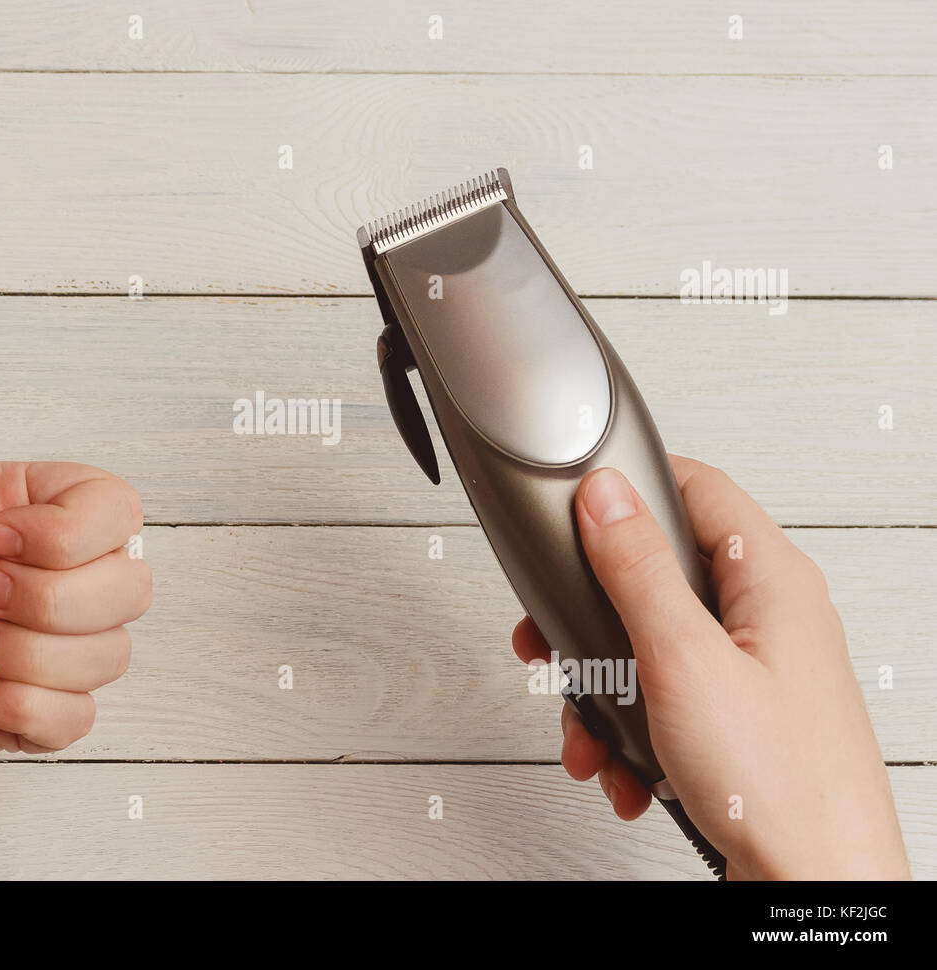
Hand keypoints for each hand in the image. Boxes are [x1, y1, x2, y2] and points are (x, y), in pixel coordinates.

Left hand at [0, 218, 150, 783]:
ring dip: (26, 660)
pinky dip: (25, 714)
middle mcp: (40, 570)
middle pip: (133, 584)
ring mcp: (39, 640)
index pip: (122, 509)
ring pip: (116, 652)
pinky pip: (87, 717)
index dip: (65, 538)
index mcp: (22, 506)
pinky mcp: (30, 708)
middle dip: (41, 605)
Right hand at [512, 457, 908, 879]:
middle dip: (595, 618)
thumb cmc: (779, 784)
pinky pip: (665, 701)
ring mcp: (754, 671)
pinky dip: (631, 731)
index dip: (634, 484)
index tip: (577, 504)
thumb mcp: (684, 660)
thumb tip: (606, 494)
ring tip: (592, 731)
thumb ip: (637, 569)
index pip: (698, 487)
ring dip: (606, 690)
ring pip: (651, 647)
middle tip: (556, 639)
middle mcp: (767, 618)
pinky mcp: (739, 720)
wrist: (815, 889)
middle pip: (659, 576)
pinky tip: (623, 767)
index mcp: (771, 580)